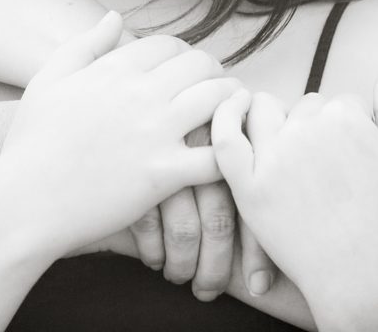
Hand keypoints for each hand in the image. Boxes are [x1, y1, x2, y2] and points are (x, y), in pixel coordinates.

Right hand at [0, 11, 242, 260]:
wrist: (24, 202)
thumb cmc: (31, 143)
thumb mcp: (48, 80)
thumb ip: (85, 44)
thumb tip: (115, 17)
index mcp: (114, 70)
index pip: (169, 44)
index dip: (183, 53)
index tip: (186, 70)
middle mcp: (140, 94)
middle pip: (200, 65)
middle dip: (213, 72)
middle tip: (216, 89)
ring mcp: (155, 133)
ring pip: (217, 99)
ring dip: (231, 102)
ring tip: (232, 114)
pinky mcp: (164, 174)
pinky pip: (216, 155)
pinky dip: (231, 149)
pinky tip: (229, 154)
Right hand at [126, 124, 275, 301]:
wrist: (108, 88)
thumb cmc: (173, 112)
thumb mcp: (210, 116)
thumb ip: (238, 155)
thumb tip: (269, 224)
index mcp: (229, 131)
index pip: (252, 201)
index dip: (259, 250)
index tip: (259, 284)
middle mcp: (201, 142)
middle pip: (221, 220)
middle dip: (218, 268)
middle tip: (210, 289)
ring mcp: (164, 155)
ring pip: (186, 231)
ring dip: (185, 266)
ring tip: (181, 276)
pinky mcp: (130, 170)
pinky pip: (149, 226)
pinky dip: (153, 251)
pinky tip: (154, 258)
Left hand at [212, 68, 377, 328]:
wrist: (364, 276)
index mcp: (346, 117)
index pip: (338, 102)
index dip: (343, 126)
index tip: (346, 154)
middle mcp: (308, 129)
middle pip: (303, 107)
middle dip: (311, 124)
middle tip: (320, 164)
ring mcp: (275, 156)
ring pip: (264, 110)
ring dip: (272, 117)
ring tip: (284, 145)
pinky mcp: (249, 186)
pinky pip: (225, 136)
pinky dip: (224, 115)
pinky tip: (232, 110)